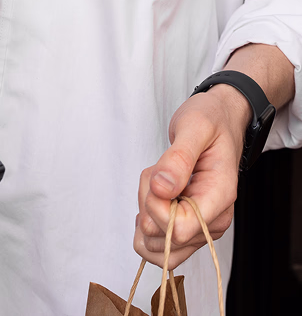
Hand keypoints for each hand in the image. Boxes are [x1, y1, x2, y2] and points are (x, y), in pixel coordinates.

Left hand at [134, 85, 248, 268]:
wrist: (220, 119)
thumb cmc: (210, 120)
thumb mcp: (194, 127)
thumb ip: (178, 158)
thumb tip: (161, 188)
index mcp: (219, 196)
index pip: (180, 230)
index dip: (157, 207)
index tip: (156, 177)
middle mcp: (213, 219)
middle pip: (165, 240)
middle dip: (147, 203)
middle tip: (157, 170)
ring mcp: (202, 226)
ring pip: (158, 246)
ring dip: (145, 212)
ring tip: (156, 181)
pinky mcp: (189, 225)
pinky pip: (159, 243)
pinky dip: (146, 221)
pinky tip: (151, 195)